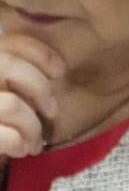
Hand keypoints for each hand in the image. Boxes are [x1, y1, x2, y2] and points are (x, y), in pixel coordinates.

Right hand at [0, 33, 64, 158]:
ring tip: (33, 141)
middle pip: (6, 66)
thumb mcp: (16, 94)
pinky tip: (19, 149)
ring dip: (32, 127)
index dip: (38, 52)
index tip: (60, 71)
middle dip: (39, 88)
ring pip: (11, 105)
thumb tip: (59, 67)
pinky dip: (19, 144)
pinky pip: (6, 136)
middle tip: (52, 111)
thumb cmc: (6, 126)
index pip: (7, 40)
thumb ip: (22, 75)